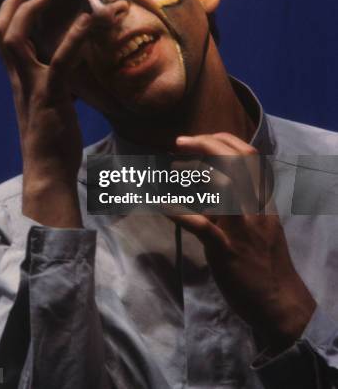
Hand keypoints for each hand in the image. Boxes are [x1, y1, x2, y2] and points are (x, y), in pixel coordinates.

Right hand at [0, 0, 90, 226]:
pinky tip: (90, 20)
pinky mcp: (51, 97)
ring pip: (16, 39)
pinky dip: (74, 37)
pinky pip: (60, 61)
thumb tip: (67, 69)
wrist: (49, 172)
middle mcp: (20, 79)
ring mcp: (33, 86)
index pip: (3, 37)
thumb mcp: (50, 105)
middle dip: (15, 1)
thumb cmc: (53, 141)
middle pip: (1, 30)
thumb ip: (53, 83)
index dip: (12, 10)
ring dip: (31, 10)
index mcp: (20, 80)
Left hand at [172, 132, 314, 350]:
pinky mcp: (227, 249)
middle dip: (206, 144)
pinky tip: (161, 206)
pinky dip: (180, 213)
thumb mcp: (259, 222)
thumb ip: (240, 200)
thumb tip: (209, 182)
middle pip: (236, 162)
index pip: (249, 155)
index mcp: (262, 198)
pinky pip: (202, 226)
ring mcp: (242, 227)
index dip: (222, 140)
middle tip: (179, 141)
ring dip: (196, 171)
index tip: (198, 138)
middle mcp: (255, 207)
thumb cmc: (264, 260)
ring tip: (173, 167)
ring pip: (226, 185)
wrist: (278, 301)